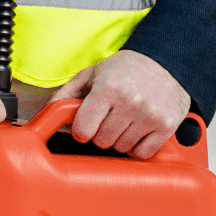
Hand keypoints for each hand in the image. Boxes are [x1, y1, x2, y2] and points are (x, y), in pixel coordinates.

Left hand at [56, 50, 190, 158]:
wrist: (164, 63)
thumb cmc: (124, 69)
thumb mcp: (92, 73)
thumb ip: (67, 93)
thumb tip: (48, 112)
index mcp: (108, 88)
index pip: (83, 129)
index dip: (80, 130)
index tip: (85, 126)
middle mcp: (130, 102)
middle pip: (102, 141)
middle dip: (100, 133)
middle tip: (108, 119)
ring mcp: (151, 115)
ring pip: (121, 148)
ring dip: (118, 140)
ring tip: (124, 121)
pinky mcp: (166, 125)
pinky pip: (143, 153)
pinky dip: (137, 147)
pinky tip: (136, 132)